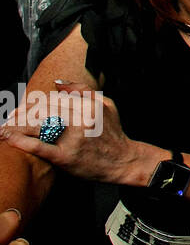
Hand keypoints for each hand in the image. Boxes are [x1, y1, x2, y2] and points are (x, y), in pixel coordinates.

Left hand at [0, 82, 145, 185]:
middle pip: (43, 111)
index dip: (34, 102)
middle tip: (9, 118)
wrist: (124, 160)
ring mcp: (73, 138)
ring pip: (38, 126)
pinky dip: (21, 141)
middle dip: (22, 114)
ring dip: (16, 125)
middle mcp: (82, 120)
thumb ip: (83, 91)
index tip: (20, 108)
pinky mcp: (66, 157)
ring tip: (4, 127)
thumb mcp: (106, 105)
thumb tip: (57, 83)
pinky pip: (39, 147)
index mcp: (89, 105)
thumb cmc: (113, 133)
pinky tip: (8, 137)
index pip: (54, 99)